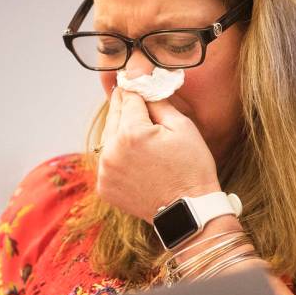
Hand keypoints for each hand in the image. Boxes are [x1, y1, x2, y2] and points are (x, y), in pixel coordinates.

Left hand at [96, 89, 220, 222]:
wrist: (189, 211)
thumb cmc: (191, 168)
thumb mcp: (182, 126)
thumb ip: (157, 102)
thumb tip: (142, 83)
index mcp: (131, 132)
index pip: (128, 97)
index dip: (136, 89)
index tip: (140, 84)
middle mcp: (111, 150)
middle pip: (114, 115)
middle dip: (127, 109)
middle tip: (141, 106)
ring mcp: (105, 171)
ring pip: (108, 137)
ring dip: (121, 132)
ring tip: (143, 138)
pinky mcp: (104, 186)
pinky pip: (107, 160)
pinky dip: (118, 155)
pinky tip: (137, 159)